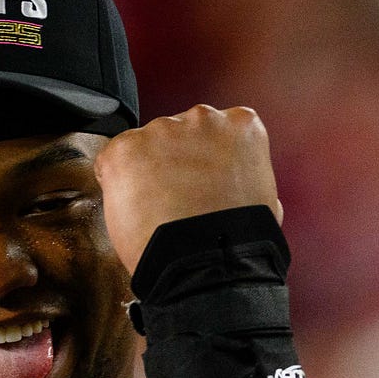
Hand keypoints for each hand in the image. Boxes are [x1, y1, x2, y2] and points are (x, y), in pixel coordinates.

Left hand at [95, 105, 283, 274]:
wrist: (207, 259)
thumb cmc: (239, 236)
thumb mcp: (265, 195)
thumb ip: (245, 172)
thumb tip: (235, 182)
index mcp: (241, 125)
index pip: (219, 128)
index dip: (209, 157)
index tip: (208, 177)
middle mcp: (202, 118)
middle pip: (180, 132)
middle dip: (177, 158)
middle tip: (182, 195)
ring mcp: (162, 130)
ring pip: (146, 145)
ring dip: (148, 170)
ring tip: (160, 207)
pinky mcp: (125, 148)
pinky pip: (113, 160)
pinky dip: (119, 182)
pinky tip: (139, 207)